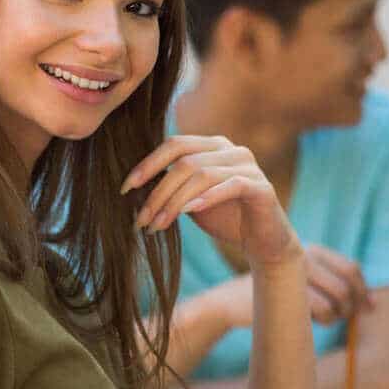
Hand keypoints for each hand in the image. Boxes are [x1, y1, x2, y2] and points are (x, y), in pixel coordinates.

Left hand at [124, 136, 299, 266]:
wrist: (262, 243)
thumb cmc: (226, 219)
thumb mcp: (191, 200)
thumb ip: (171, 187)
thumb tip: (134, 187)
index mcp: (214, 146)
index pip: (175, 145)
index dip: (148, 164)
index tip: (125, 189)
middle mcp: (232, 150)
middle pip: (185, 161)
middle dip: (157, 191)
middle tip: (140, 219)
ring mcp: (249, 166)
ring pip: (202, 174)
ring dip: (174, 202)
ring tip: (157, 225)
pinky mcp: (262, 187)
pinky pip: (230, 186)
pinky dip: (206, 198)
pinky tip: (188, 212)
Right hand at [186, 247, 370, 334]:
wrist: (231, 300)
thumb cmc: (273, 294)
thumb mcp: (301, 282)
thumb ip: (333, 286)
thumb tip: (371, 304)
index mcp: (313, 251)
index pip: (351, 268)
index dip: (364, 290)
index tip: (369, 308)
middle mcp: (306, 256)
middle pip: (347, 284)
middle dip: (353, 305)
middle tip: (344, 318)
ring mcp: (296, 273)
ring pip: (337, 299)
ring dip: (338, 316)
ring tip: (325, 320)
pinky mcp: (288, 291)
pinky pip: (322, 309)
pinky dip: (325, 321)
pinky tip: (311, 323)